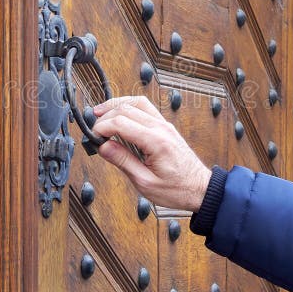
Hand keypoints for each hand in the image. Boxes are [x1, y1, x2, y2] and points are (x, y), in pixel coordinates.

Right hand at [92, 96, 211, 211]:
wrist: (200, 188)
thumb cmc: (177, 189)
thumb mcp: (145, 183)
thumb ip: (123, 162)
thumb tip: (103, 147)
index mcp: (156, 141)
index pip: (121, 122)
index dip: (102, 127)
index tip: (92, 136)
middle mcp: (161, 128)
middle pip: (127, 108)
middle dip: (105, 115)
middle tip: (93, 129)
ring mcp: (164, 125)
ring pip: (137, 102)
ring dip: (117, 105)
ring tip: (101, 112)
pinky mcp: (165, 127)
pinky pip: (145, 108)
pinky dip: (129, 107)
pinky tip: (120, 114)